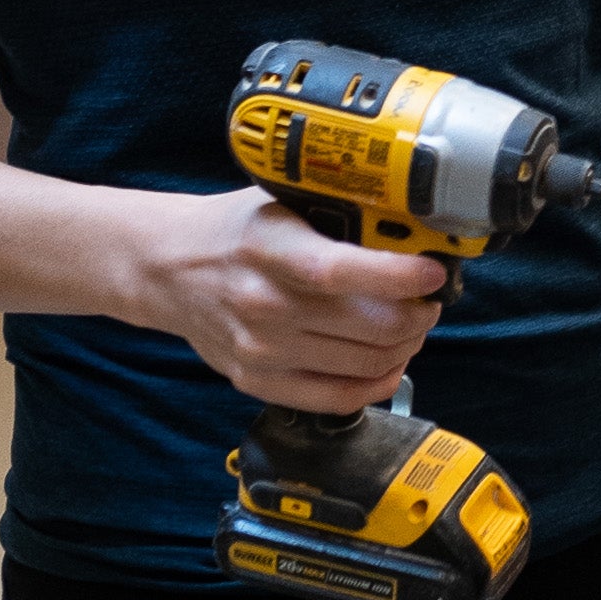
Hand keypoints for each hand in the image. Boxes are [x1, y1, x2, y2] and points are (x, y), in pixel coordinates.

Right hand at [130, 190, 450, 410]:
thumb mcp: (280, 201)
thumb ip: (336, 214)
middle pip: (370, 326)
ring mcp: (260, 351)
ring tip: (410, 326)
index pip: (341, 271)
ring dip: (405, 346)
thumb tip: (411, 226)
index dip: (399, 276)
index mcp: (268, 248)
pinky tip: (389, 361)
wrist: (167, 269)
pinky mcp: (257, 383)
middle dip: (418, 314)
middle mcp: (263, 304)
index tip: (433, 272)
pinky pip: (338, 398)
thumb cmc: (235, 231)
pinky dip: (378, 382)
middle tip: (428, 300)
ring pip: (366, 363)